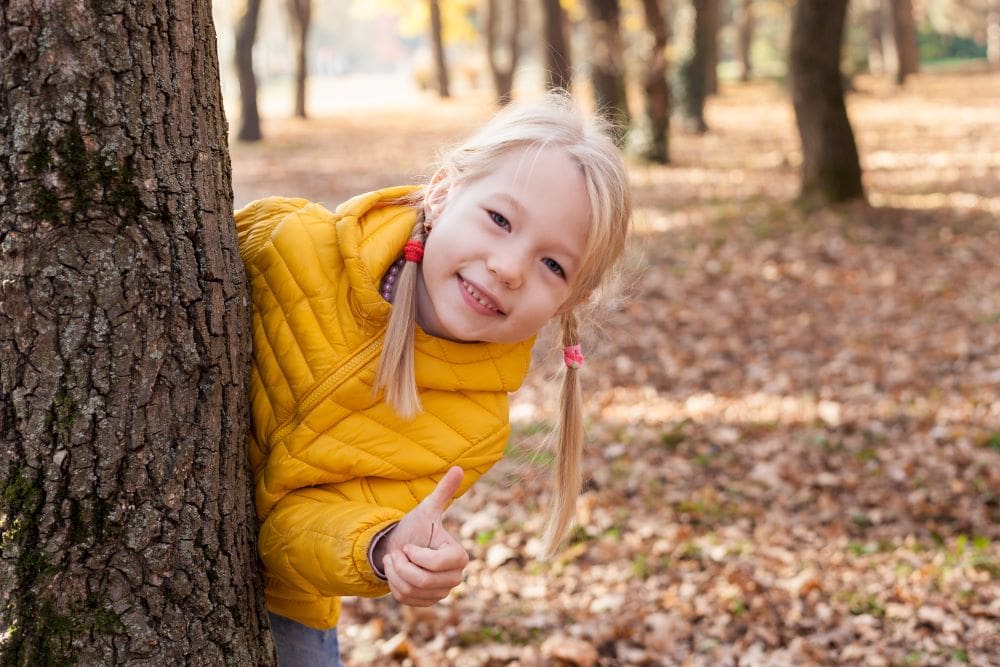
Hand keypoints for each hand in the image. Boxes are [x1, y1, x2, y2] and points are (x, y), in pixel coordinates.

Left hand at [381, 467, 469, 605]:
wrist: (401, 546)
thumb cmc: (416, 527)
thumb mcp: (427, 510)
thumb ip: (443, 492)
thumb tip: (458, 467)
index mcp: (459, 556)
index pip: (433, 565)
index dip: (414, 555)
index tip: (409, 545)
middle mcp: (456, 577)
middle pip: (421, 580)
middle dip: (401, 565)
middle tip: (397, 553)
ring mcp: (443, 592)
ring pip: (411, 591)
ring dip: (395, 574)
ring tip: (395, 561)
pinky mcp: (429, 602)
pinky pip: (406, 600)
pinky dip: (395, 587)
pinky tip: (397, 574)